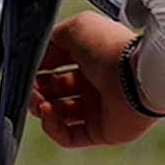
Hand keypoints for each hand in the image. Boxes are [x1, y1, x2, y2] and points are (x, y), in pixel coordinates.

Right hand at [27, 11, 160, 148]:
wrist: (137, 76)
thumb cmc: (111, 48)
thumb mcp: (77, 28)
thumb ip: (53, 38)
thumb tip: (40, 56)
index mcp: (91, 60)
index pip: (56, 67)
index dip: (39, 69)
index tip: (28, 68)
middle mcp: (95, 85)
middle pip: (54, 92)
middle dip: (36, 89)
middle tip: (29, 87)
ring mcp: (98, 110)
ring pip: (58, 115)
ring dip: (40, 108)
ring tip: (38, 100)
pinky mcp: (101, 132)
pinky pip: (68, 136)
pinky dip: (51, 125)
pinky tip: (47, 111)